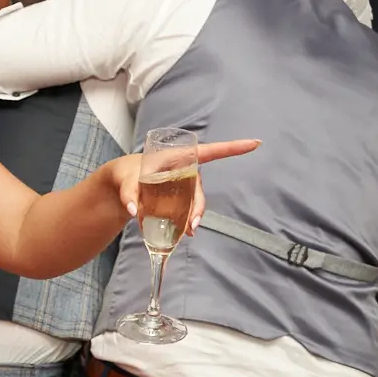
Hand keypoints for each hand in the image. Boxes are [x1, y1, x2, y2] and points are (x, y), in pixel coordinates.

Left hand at [104, 139, 261, 234]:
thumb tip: (133, 210)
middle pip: (199, 188)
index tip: (255, 143)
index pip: (210, 151)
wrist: (122, 183)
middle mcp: (185, 171)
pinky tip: (185, 233)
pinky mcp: (179, 197)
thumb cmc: (126, 174)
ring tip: (188, 232)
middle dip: (200, 206)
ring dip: (194, 216)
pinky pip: (188, 209)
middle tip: (192, 224)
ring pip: (195, 201)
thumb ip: (128, 194)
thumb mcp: (125, 181)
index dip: (233, 148)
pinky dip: (187, 221)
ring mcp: (184, 185)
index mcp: (178, 157)